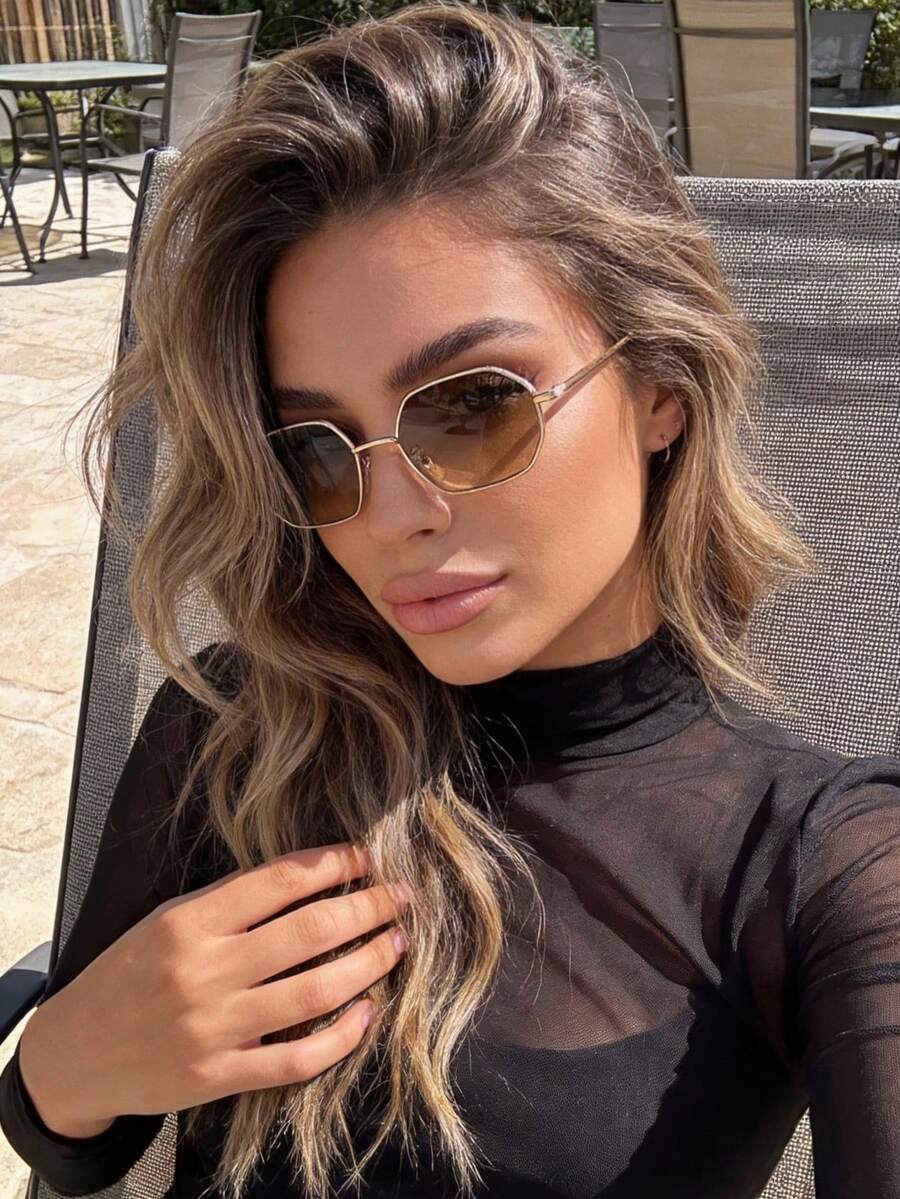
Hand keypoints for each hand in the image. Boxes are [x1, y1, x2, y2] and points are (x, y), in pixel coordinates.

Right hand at [19, 842, 408, 1128]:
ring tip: (397, 944)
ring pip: (315, 992)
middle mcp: (205, 970)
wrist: (73, 1054)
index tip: (367, 856)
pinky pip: (297, 1059)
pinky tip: (367, 1013)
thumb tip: (308, 879)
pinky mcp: (219, 1077)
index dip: (333, 864)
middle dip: (367, 908)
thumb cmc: (127, 975)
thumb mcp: (166, 921)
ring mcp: (214, 1027)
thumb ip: (230, 904)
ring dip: (368, 964)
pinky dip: (342, 1036)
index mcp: (190, 921)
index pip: (280, 881)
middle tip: (401, 897)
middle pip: (310, 931)